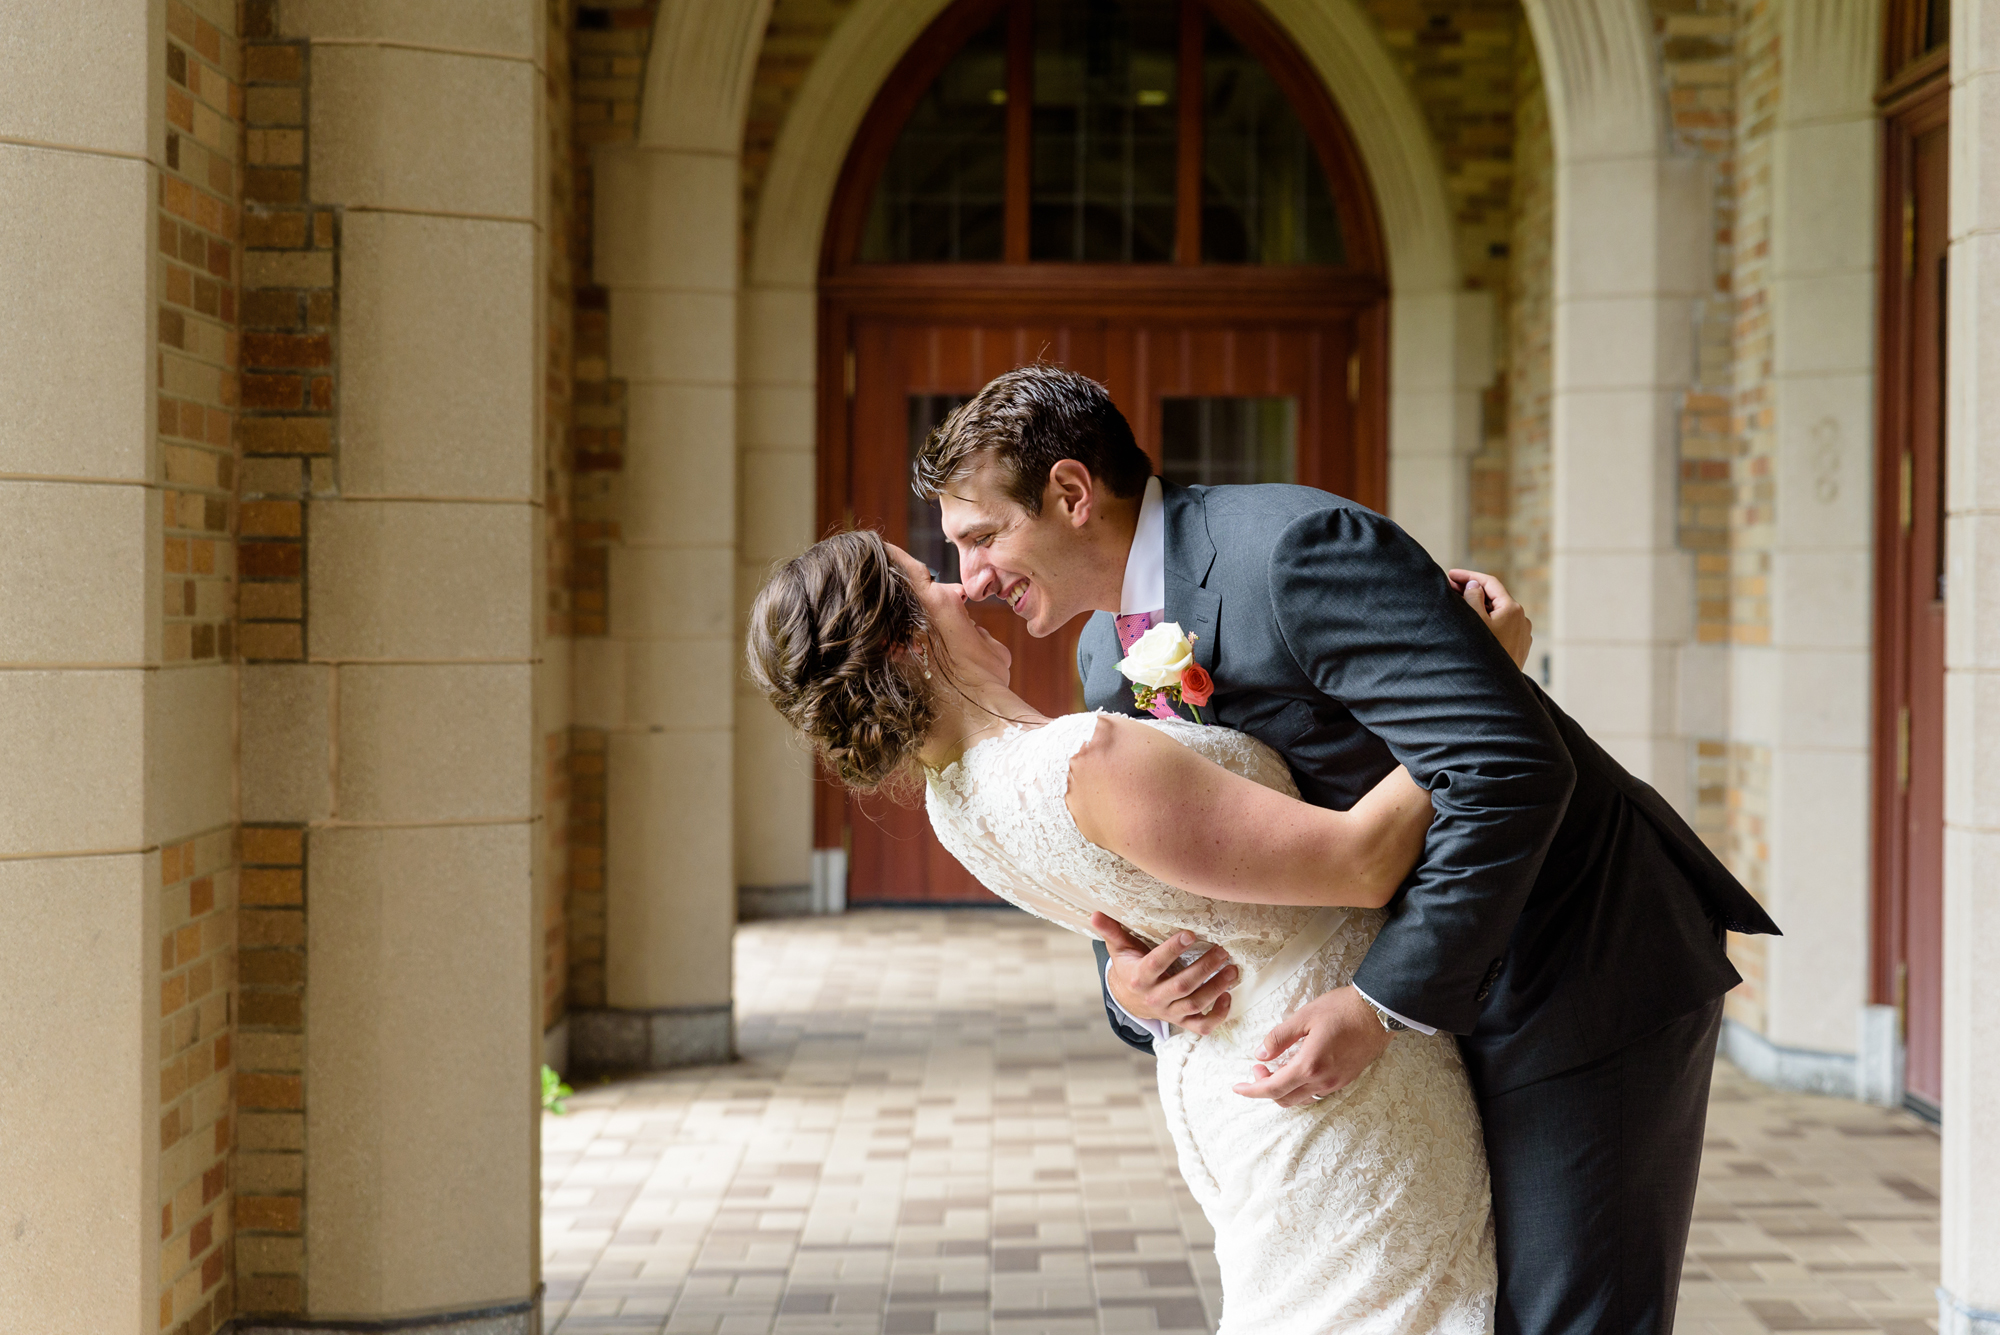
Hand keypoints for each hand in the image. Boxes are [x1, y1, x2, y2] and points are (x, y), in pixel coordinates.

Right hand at [1092, 912, 1237, 1035]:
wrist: (1130, 1000)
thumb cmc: (1129, 966)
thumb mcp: (1119, 948)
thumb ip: (1111, 931)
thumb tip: (1095, 914)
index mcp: (1138, 977)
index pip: (1156, 963)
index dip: (1172, 950)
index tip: (1190, 934)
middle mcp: (1154, 997)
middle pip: (1182, 985)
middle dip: (1204, 968)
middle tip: (1222, 951)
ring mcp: (1169, 1011)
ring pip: (1195, 1004)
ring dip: (1216, 988)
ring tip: (1232, 970)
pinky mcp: (1181, 1020)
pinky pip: (1202, 1025)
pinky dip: (1217, 1015)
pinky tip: (1228, 997)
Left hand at [1232, 986, 1391, 1107]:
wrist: (1379, 1012)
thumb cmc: (1342, 1009)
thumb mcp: (1304, 1017)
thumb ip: (1279, 1037)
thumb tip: (1260, 1054)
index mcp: (1310, 1065)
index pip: (1273, 1088)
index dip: (1252, 1090)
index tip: (1237, 1087)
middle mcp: (1323, 1080)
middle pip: (1285, 1099)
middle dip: (1265, 1088)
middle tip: (1258, 1068)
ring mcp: (1336, 1083)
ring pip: (1301, 1099)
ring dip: (1283, 1089)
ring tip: (1275, 1067)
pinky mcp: (1345, 1080)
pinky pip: (1315, 1093)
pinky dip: (1299, 1087)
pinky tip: (1296, 1069)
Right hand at [1447, 568, 1532, 669]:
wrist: (1497, 689)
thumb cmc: (1485, 655)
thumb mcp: (1474, 622)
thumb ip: (1473, 598)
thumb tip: (1473, 585)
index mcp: (1513, 609)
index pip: (1489, 583)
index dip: (1469, 576)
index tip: (1450, 574)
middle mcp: (1522, 618)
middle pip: (1494, 598)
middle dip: (1472, 592)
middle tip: (1450, 588)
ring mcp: (1523, 633)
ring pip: (1498, 613)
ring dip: (1480, 607)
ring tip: (1459, 605)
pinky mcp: (1520, 645)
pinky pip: (1503, 626)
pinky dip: (1488, 621)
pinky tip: (1474, 624)